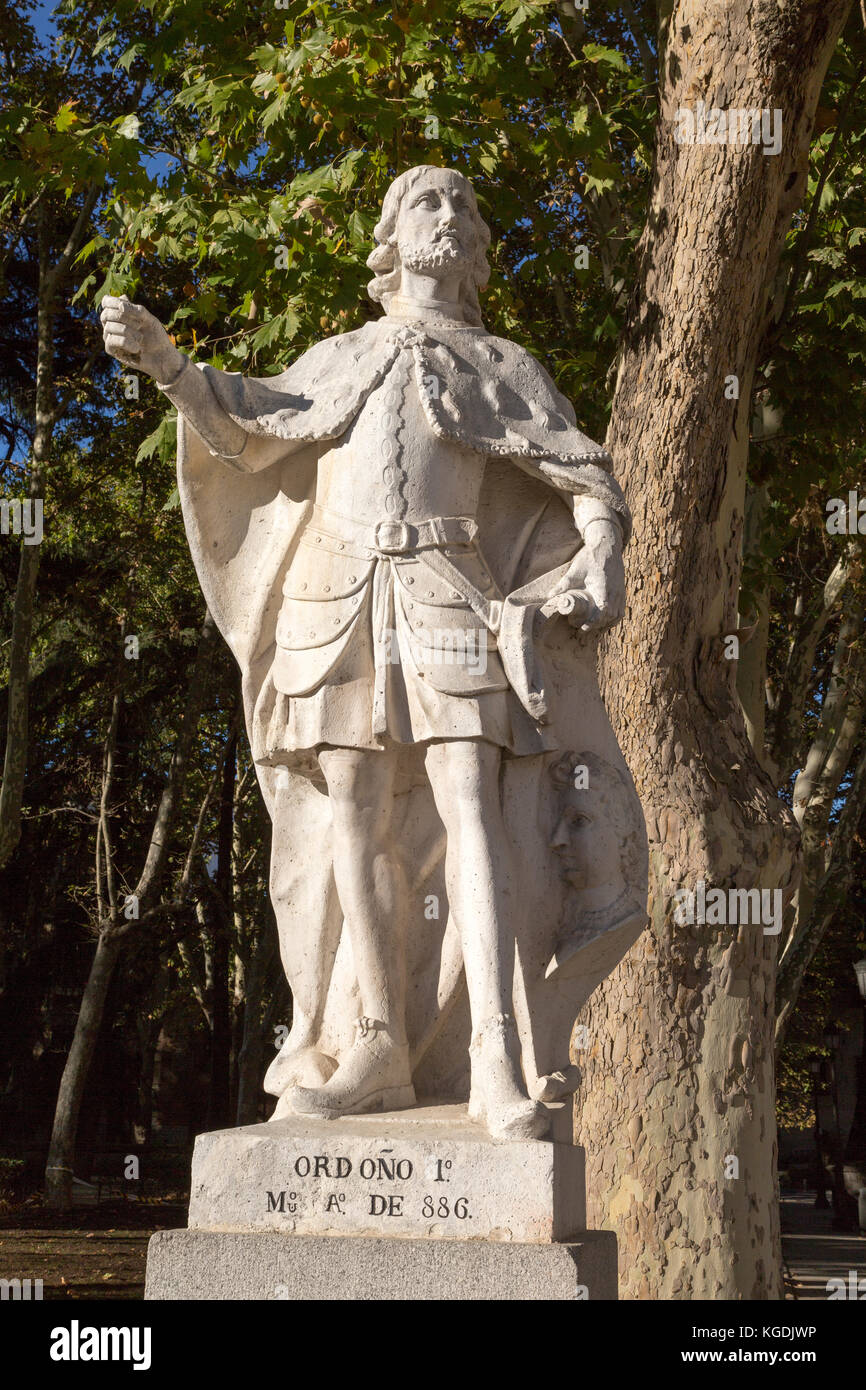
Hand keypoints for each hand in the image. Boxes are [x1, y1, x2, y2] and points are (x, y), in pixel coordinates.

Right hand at [100, 295, 183, 381]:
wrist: (161, 356)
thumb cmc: (155, 335)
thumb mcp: (147, 318)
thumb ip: (135, 309)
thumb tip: (120, 306)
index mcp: (119, 313)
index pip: (106, 302)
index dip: (111, 302)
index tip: (123, 306)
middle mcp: (111, 323)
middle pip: (106, 314)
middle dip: (123, 317)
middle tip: (139, 325)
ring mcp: (109, 336)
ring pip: (109, 327)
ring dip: (127, 331)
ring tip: (140, 338)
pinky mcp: (110, 349)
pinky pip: (111, 340)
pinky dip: (126, 343)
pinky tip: (137, 348)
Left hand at [553, 518, 624, 632]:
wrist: (607, 546)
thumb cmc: (590, 557)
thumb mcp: (575, 570)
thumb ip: (564, 584)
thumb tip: (549, 596)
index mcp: (603, 587)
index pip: (603, 610)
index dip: (594, 621)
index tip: (583, 628)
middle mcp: (615, 591)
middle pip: (610, 616)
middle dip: (598, 626)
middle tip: (583, 630)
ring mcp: (620, 592)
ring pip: (617, 615)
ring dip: (606, 624)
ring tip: (593, 629)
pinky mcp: (622, 591)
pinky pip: (621, 610)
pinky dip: (613, 618)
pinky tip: (604, 622)